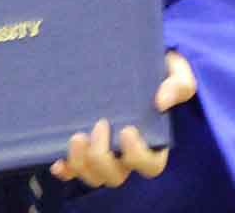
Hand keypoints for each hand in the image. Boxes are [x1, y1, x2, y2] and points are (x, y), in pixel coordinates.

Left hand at [48, 51, 196, 187]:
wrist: (131, 58)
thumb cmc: (158, 70)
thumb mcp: (175, 71)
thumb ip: (177, 84)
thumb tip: (161, 102)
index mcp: (153, 143)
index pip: (150, 165)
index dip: (137, 156)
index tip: (127, 130)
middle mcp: (126, 155)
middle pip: (115, 176)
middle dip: (102, 158)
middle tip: (99, 125)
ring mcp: (104, 153)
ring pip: (93, 176)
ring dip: (81, 164)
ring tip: (76, 137)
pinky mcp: (85, 148)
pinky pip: (73, 170)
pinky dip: (65, 170)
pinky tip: (57, 162)